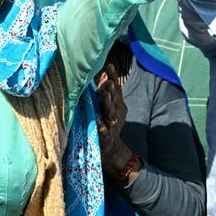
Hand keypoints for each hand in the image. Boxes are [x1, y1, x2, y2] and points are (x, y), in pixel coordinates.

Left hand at [95, 65, 139, 181]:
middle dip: (112, 90)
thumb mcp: (108, 107)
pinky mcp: (106, 139)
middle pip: (115, 100)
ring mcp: (112, 126)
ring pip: (111, 114)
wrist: (112, 150)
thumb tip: (101, 76)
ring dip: (108, 105)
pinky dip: (102, 127)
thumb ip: (105, 93)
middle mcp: (116, 114)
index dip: (113, 77)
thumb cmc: (107, 124)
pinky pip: (104, 133)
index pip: (116, 89)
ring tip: (105, 95)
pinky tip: (98, 122)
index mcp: (117, 105)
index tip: (110, 65)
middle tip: (109, 81)